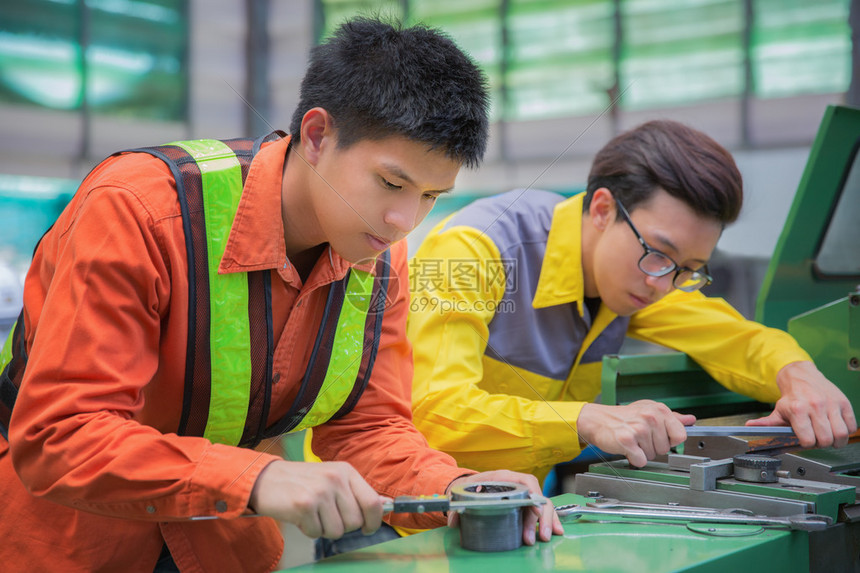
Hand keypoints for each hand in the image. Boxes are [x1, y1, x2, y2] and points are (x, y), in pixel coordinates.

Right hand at [249, 460, 385, 538]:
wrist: (266, 479)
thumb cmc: (302, 482)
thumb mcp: (332, 478)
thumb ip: (355, 493)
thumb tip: (383, 507)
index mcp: (346, 471)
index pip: (373, 502)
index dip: (373, 521)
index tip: (367, 528)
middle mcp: (335, 479)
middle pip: (355, 521)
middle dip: (342, 526)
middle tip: (326, 515)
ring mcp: (320, 491)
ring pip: (337, 531)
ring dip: (323, 529)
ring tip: (312, 514)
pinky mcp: (304, 505)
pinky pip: (316, 533)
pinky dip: (308, 530)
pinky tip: (300, 515)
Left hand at [445, 470, 562, 545]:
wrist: (468, 486)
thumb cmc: (469, 486)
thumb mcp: (462, 493)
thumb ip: (457, 508)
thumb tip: (454, 521)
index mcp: (503, 477)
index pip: (525, 481)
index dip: (533, 495)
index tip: (535, 511)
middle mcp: (516, 483)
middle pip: (537, 496)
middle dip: (540, 517)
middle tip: (538, 536)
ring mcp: (522, 493)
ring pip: (541, 504)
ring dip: (546, 521)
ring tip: (544, 537)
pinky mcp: (524, 503)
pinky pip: (540, 511)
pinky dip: (548, 521)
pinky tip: (554, 531)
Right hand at [577, 400, 695, 467]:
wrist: (597, 420)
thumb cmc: (624, 417)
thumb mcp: (648, 410)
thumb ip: (671, 417)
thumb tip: (690, 420)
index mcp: (658, 410)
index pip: (680, 435)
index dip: (670, 440)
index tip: (659, 437)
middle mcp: (650, 417)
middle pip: (665, 449)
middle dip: (653, 447)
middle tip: (640, 438)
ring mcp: (638, 428)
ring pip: (652, 456)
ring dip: (642, 452)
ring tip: (633, 441)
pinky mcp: (626, 440)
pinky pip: (640, 460)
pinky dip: (633, 458)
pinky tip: (627, 448)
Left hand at [745, 361, 856, 448]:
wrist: (802, 375)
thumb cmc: (792, 396)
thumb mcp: (778, 410)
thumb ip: (766, 423)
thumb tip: (749, 427)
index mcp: (798, 410)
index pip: (808, 439)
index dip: (807, 444)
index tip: (806, 441)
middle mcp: (815, 406)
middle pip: (826, 439)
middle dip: (822, 444)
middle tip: (818, 440)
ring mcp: (831, 404)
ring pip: (841, 434)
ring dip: (836, 441)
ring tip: (829, 436)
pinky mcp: (843, 403)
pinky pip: (851, 426)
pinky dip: (846, 431)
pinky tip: (836, 428)